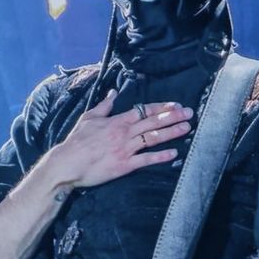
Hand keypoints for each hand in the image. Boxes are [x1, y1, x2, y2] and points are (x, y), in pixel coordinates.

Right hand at [52, 90, 192, 189]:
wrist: (68, 164)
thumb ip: (104, 106)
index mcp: (117, 121)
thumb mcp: (88, 118)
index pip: (144, 110)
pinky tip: (174, 153)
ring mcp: (126, 149)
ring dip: (172, 132)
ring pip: (153, 138)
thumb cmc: (76, 141)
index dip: (161, 107)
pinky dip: (160, 156)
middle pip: (153, 122)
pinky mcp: (125, 165)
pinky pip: (146, 160)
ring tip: (187, 128)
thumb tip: (113, 92)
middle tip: (190, 113)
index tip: (176, 104)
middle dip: (173, 116)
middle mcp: (125, 133)